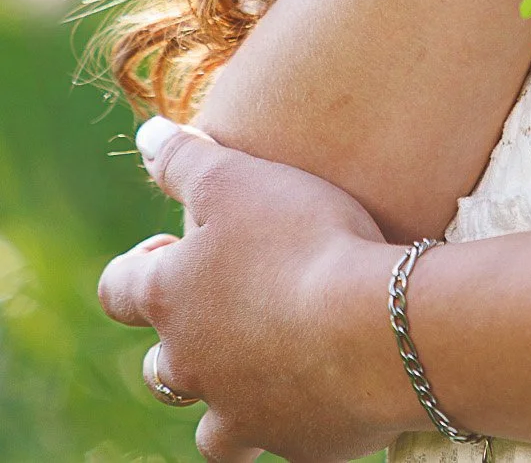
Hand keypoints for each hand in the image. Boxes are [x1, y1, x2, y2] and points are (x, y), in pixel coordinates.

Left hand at [98, 117, 414, 462]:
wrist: (375, 327)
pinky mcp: (300, 445)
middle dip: (184, 340)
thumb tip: (144, 136)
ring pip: (214, 426)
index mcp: (172, 300)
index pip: (118, 290)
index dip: (134, 267)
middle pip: (161, 368)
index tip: (165, 247)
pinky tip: (333, 388)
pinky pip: (290, 441)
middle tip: (229, 304)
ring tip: (274, 361)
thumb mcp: (235, 177)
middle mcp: (194, 366)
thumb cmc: (301, 240)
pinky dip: (300, 420)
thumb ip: (184, 159)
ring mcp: (243, 414)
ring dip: (232, 397)